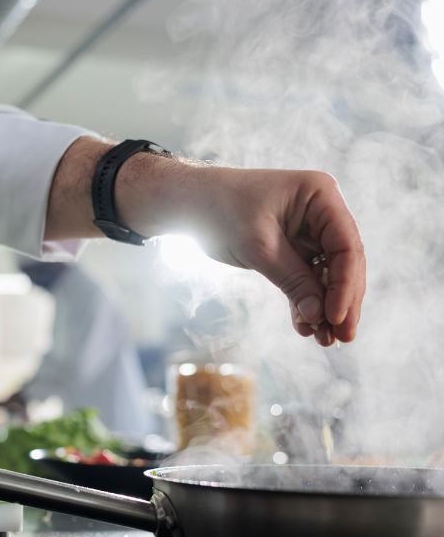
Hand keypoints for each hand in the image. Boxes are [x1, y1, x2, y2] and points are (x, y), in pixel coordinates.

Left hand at [122, 157, 364, 345]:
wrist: (188, 203)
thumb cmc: (220, 211)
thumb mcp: (258, 246)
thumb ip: (292, 279)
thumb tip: (320, 316)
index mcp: (320, 195)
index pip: (347, 246)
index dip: (346, 285)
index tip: (336, 318)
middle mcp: (321, 211)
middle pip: (344, 263)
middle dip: (342, 302)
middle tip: (342, 338)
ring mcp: (309, 231)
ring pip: (327, 275)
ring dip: (325, 308)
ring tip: (324, 341)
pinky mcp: (293, 248)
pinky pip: (306, 279)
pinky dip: (305, 302)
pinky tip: (305, 328)